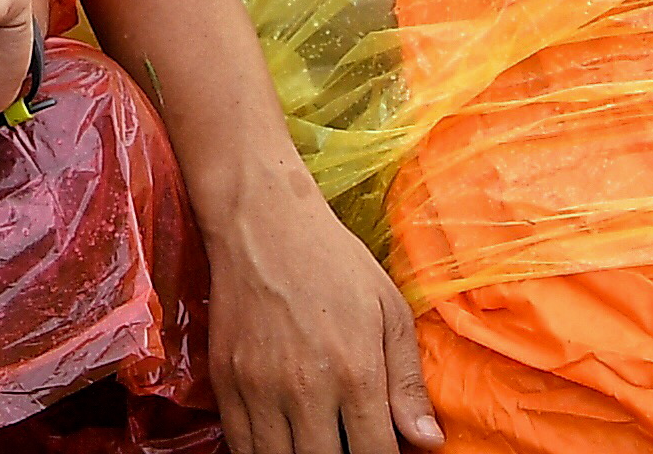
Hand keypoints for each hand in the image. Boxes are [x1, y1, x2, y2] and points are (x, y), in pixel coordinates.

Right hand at [192, 155, 436, 453]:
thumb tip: (428, 441)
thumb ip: (407, 383)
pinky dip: (261, 453)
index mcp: (355, 373)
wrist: (262, 221)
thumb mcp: (389, 312)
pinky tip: (281, 442)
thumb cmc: (335, 262)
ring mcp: (258, 388)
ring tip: (316, 443)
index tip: (381, 450)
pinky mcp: (225, 382)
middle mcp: (304, 389)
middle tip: (347, 443)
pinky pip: (240, 445)